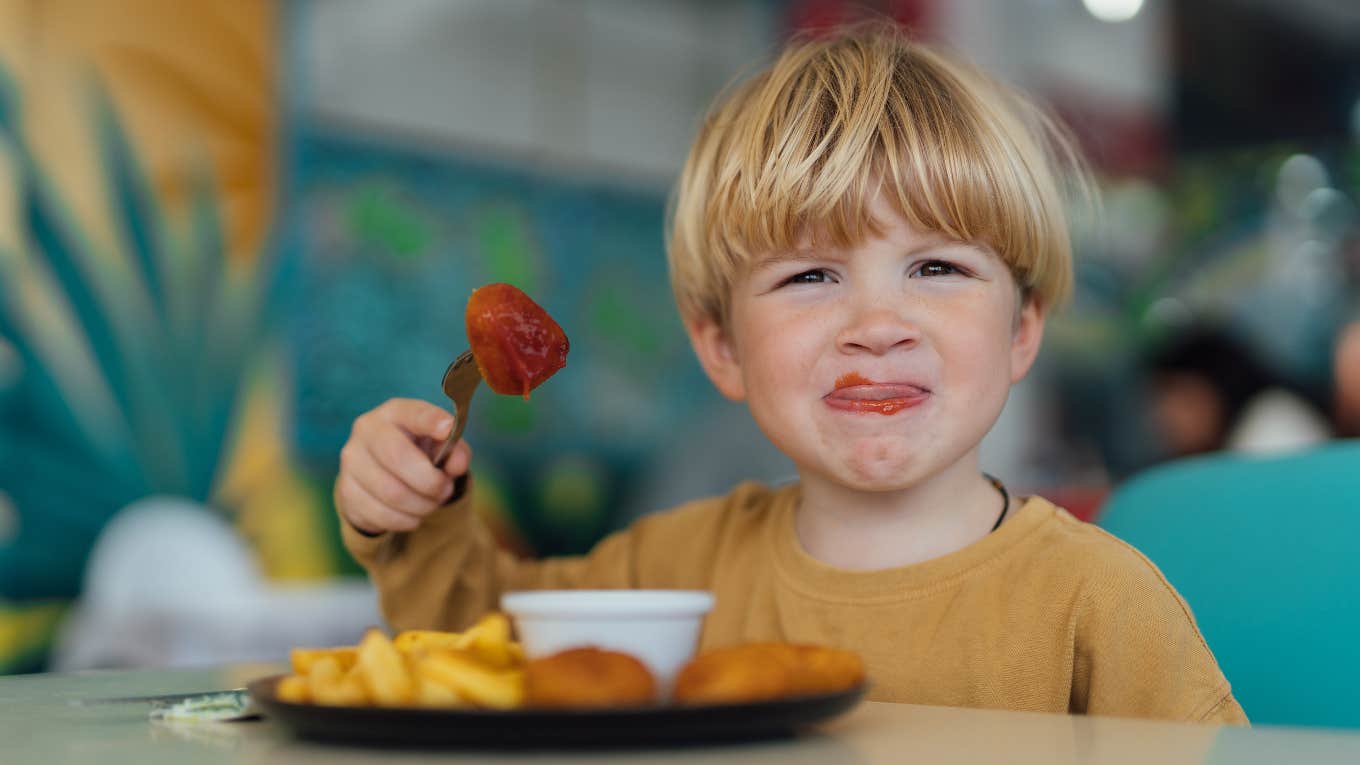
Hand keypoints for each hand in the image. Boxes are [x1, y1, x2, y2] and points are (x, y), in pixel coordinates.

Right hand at [335, 398, 472, 534]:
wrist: (382, 474)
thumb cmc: (417, 453)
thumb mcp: (440, 446)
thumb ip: (456, 451)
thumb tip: (457, 465)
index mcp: (394, 413)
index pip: (412, 413)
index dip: (430, 421)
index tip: (447, 429)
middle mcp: (367, 430)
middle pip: (398, 456)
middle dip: (430, 481)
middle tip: (445, 490)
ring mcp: (352, 461)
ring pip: (391, 492)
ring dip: (421, 505)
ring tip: (431, 503)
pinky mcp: (346, 490)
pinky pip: (381, 514)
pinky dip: (406, 520)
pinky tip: (413, 515)